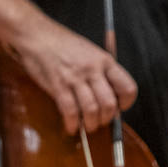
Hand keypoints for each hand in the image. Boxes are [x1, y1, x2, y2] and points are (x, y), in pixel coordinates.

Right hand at [10, 18, 136, 133]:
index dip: (126, 103)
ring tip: (87, 127)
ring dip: (90, 124)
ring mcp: (75, 79)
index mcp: (105, 61)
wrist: (40, 39)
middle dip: (106, 119)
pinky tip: (71, 127)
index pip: (127, 87)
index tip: (119, 109)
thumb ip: (101, 71)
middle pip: (109, 103)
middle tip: (100, 122)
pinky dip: (72, 124)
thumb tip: (107, 95)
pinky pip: (70, 111)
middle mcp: (93, 70)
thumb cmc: (64, 46)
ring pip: (91, 110)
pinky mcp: (59, 87)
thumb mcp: (91, 53)